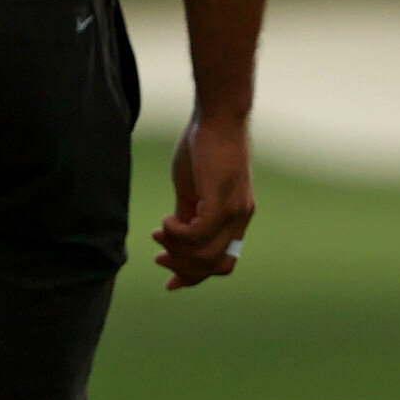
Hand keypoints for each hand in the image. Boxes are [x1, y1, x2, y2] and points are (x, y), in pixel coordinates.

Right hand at [154, 113, 253, 289]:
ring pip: (206, 255)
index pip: (223, 262)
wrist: (217, 117)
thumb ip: (187, 213)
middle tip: (159, 256)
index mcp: (235, 217)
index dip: (195, 277)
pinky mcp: (222, 201)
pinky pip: (199, 235)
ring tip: (160, 233)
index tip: (169, 282)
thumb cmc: (203, 147)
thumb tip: (174, 236)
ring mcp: (234, 211)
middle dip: (183, 269)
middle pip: (215, 266)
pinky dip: (177, 235)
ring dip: (176, 251)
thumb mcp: (192, 188)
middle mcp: (240, 218)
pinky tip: (166, 221)